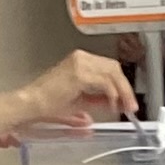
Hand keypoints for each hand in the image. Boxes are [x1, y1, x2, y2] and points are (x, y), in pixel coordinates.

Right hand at [10, 47, 137, 135]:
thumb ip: (99, 99)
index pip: (108, 68)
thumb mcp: (81, 101)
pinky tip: (112, 105)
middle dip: (126, 87)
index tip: (129, 101)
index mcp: (80, 60)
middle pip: (113, 67)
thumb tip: (116, 102)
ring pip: (112, 72)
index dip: (122, 84)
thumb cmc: (48, 103)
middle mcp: (81, 58)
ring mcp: (80, 63)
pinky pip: (104, 82)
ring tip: (125, 107)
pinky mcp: (79, 73)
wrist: (32, 104)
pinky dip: (112, 94)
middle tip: (131, 106)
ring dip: (122, 91)